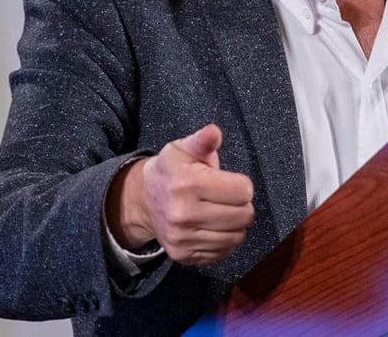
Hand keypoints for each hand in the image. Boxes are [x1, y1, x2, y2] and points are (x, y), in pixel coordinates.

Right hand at [108, 124, 254, 265]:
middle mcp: (182, 214)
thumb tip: (213, 132)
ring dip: (236, 224)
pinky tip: (214, 226)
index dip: (242, 184)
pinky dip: (226, 240)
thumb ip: (203, 140)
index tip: (229, 181)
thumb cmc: (171, 171)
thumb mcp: (183, 148)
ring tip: (222, 211)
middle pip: (244, 215)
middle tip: (227, 197)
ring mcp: (182, 238)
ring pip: (237, 236)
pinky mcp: (184, 256)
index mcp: (186, 183)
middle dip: (242, 204)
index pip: (242, 191)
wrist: (143, 200)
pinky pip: (224, 252)